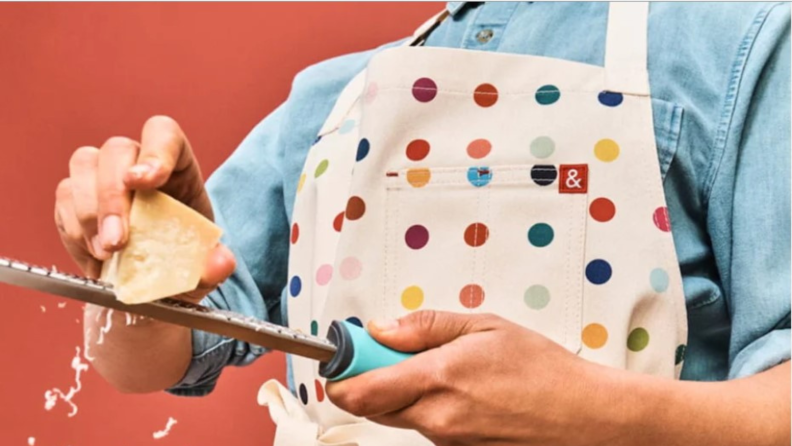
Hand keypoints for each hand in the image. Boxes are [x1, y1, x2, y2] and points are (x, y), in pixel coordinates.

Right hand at [54, 115, 234, 299]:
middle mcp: (136, 159)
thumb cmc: (182, 256)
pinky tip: (93, 255)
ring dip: (89, 214)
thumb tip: (222, 263)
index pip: (164, 134)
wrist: (152, 275)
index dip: (154, 151)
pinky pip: (63, 200)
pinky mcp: (75, 197)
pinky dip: (74, 230)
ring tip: (106, 253)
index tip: (144, 181)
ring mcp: (101, 173)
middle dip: (112, 198)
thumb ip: (216, 263)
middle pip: (116, 150)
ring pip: (83, 167)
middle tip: (117, 242)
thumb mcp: (205, 263)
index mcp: (176, 164)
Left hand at [327, 311, 630, 445]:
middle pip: (371, 405)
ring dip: (405, 391)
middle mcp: (436, 420)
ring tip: (449, 368)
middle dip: (373, 376)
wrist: (584, 418)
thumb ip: (425, 327)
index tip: (347, 352)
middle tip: (397, 351)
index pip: (358, 390)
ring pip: (400, 415)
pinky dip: (431, 407)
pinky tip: (466, 391)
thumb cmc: (543, 370)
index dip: (342, 371)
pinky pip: (428, 427)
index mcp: (438, 381)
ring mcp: (447, 442)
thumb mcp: (484, 327)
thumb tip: (382, 329)